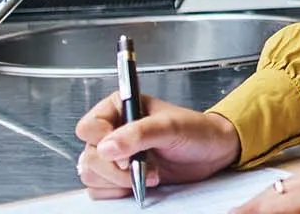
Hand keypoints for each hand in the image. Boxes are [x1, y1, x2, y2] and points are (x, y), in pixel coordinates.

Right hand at [74, 92, 241, 198]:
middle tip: (143, 168)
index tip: (127, 153)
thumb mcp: (170, 126)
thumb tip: (107, 147)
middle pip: (89, 156)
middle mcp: (112, 130)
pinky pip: (99, 189)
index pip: (88, 127)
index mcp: (118, 108)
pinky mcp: (119, 175)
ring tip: (148, 175)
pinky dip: (117, 191)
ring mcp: (114, 155)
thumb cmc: (195, 131)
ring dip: (118, 182)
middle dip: (116, 169)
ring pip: (91, 175)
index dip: (103, 143)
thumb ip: (138, 134)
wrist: (212, 153)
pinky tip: (140, 184)